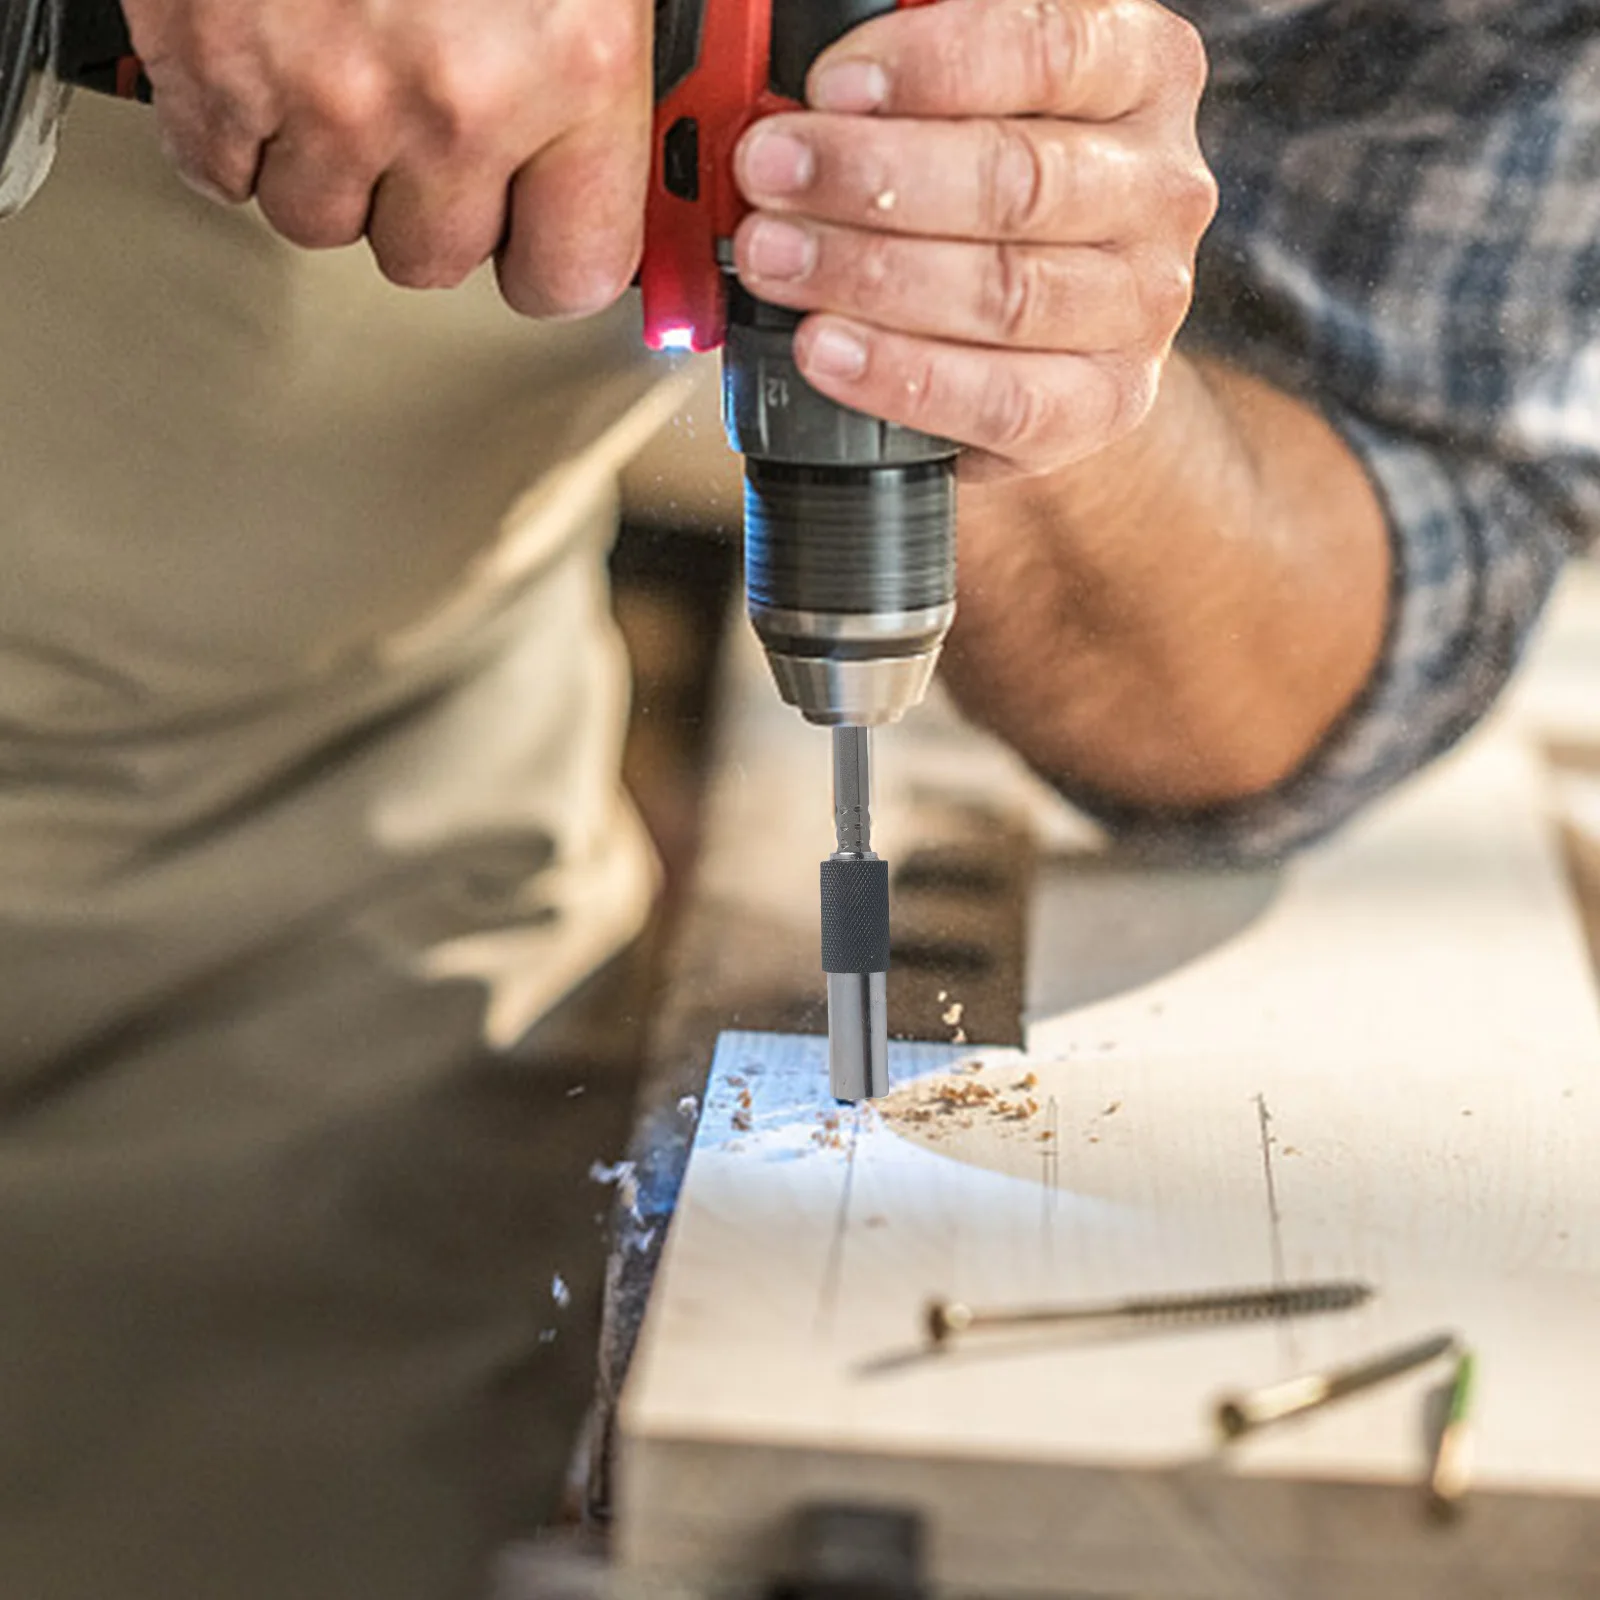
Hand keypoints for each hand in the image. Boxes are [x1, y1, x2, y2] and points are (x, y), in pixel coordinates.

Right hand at [123, 0, 651, 314]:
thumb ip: (591, 75)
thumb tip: (601, 174)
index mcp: (571, 67)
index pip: (573, 275)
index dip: (548, 256)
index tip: (536, 235)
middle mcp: (452, 98)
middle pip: (433, 260)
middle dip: (427, 203)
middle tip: (422, 115)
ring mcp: (323, 88)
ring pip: (322, 225)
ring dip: (331, 169)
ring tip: (341, 67)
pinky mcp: (209, 62)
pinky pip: (219, 171)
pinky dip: (238, 130)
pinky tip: (270, 60)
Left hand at [731, 0, 1215, 480]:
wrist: (1057, 342)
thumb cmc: (993, 202)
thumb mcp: (969, 111)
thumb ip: (906, 88)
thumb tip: (796, 89)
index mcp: (1140, 72)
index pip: (1047, 49)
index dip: (930, 65)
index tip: (829, 85)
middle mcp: (1158, 186)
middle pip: (1016, 178)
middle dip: (871, 176)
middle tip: (769, 173)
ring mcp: (1143, 304)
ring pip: (1005, 291)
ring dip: (868, 274)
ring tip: (774, 259)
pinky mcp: (1109, 403)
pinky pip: (1005, 399)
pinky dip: (903, 377)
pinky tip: (827, 352)